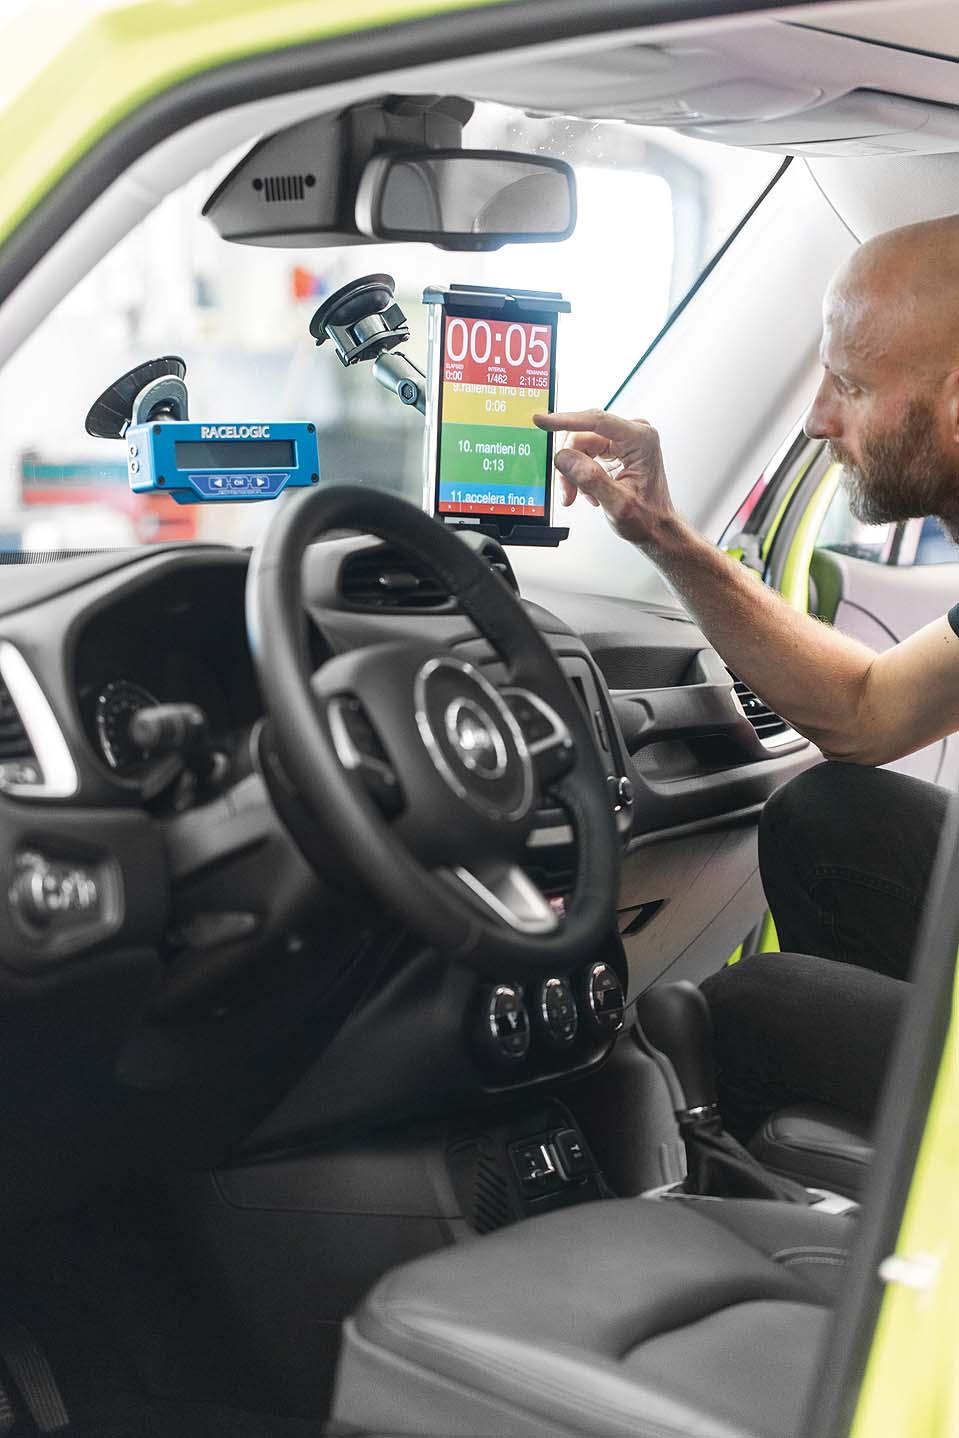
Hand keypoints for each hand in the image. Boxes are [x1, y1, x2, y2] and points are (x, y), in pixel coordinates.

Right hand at [533, 409, 676, 545]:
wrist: (655, 527)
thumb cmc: (647, 517)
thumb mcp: (618, 504)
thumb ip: (591, 479)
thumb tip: (564, 457)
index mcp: (641, 439)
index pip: (596, 421)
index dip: (565, 420)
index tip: (542, 420)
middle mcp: (633, 433)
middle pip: (583, 435)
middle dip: (569, 463)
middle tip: (567, 492)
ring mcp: (624, 439)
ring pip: (580, 444)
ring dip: (573, 471)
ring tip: (579, 495)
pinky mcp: (615, 447)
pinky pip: (585, 451)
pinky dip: (580, 472)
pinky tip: (588, 490)